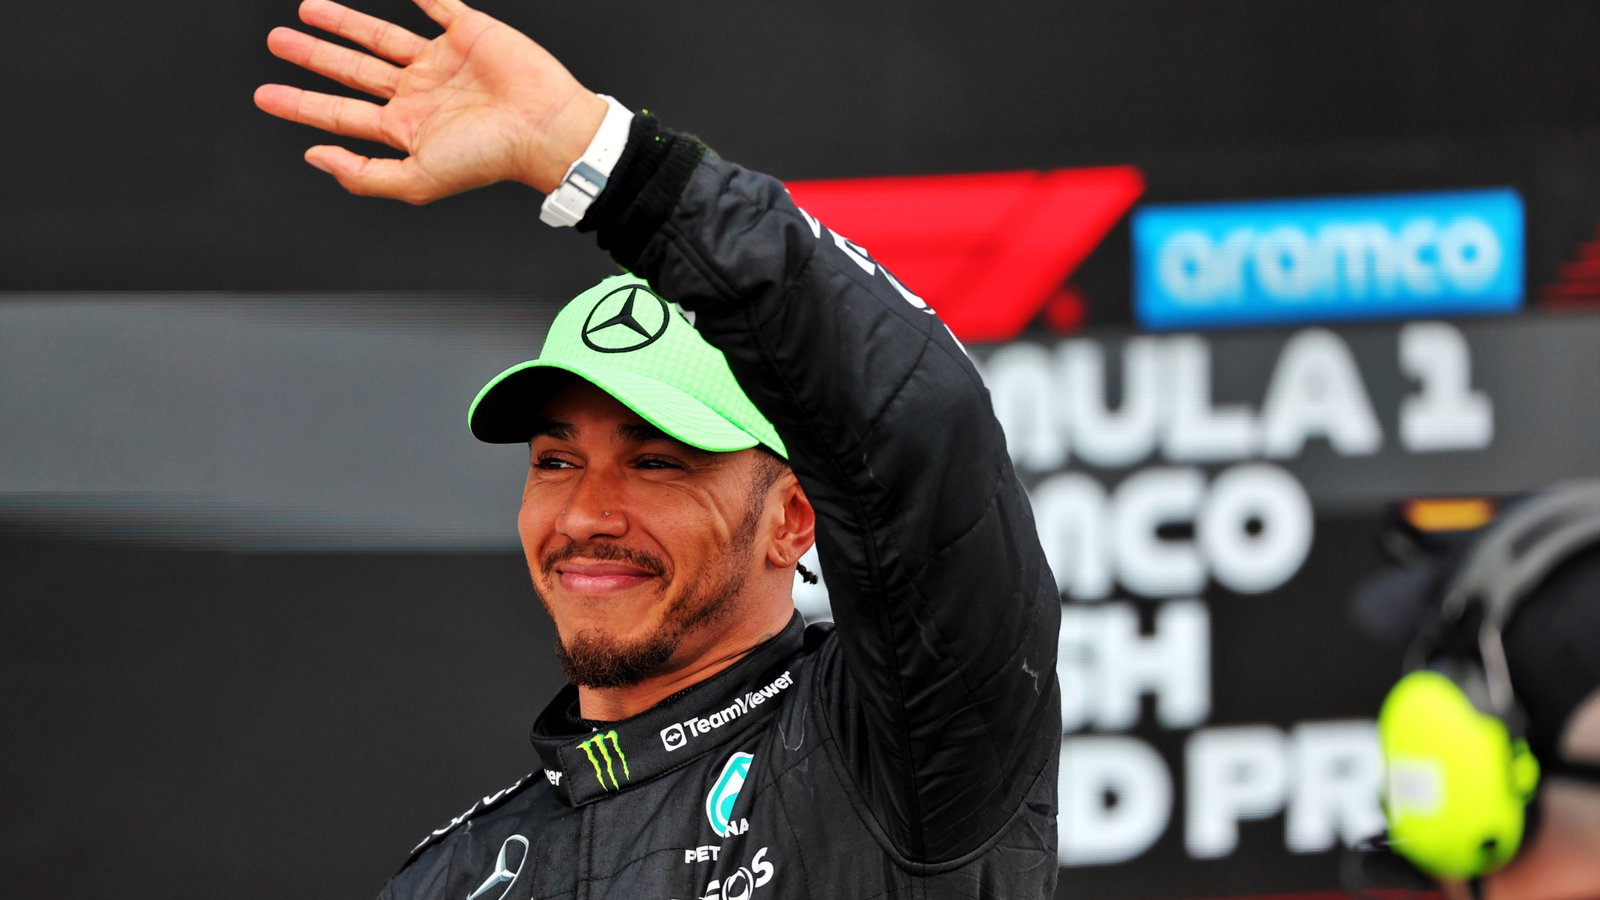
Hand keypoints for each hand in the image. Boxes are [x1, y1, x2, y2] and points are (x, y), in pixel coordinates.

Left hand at [254, 0, 605, 202]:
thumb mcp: (418, 180)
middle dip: (313, 57)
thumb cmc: (490, 157)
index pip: (341, 114)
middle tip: (277, 42)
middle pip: (352, 72)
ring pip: (380, 37)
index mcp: (407, 128)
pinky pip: (435, 4)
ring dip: (343, 23)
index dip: (301, 104)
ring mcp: (441, 62)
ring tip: (306, 9)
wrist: (545, 126)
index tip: (265, 95)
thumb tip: (315, 157)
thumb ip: (364, 176)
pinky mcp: (467, 32)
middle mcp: (419, 94)